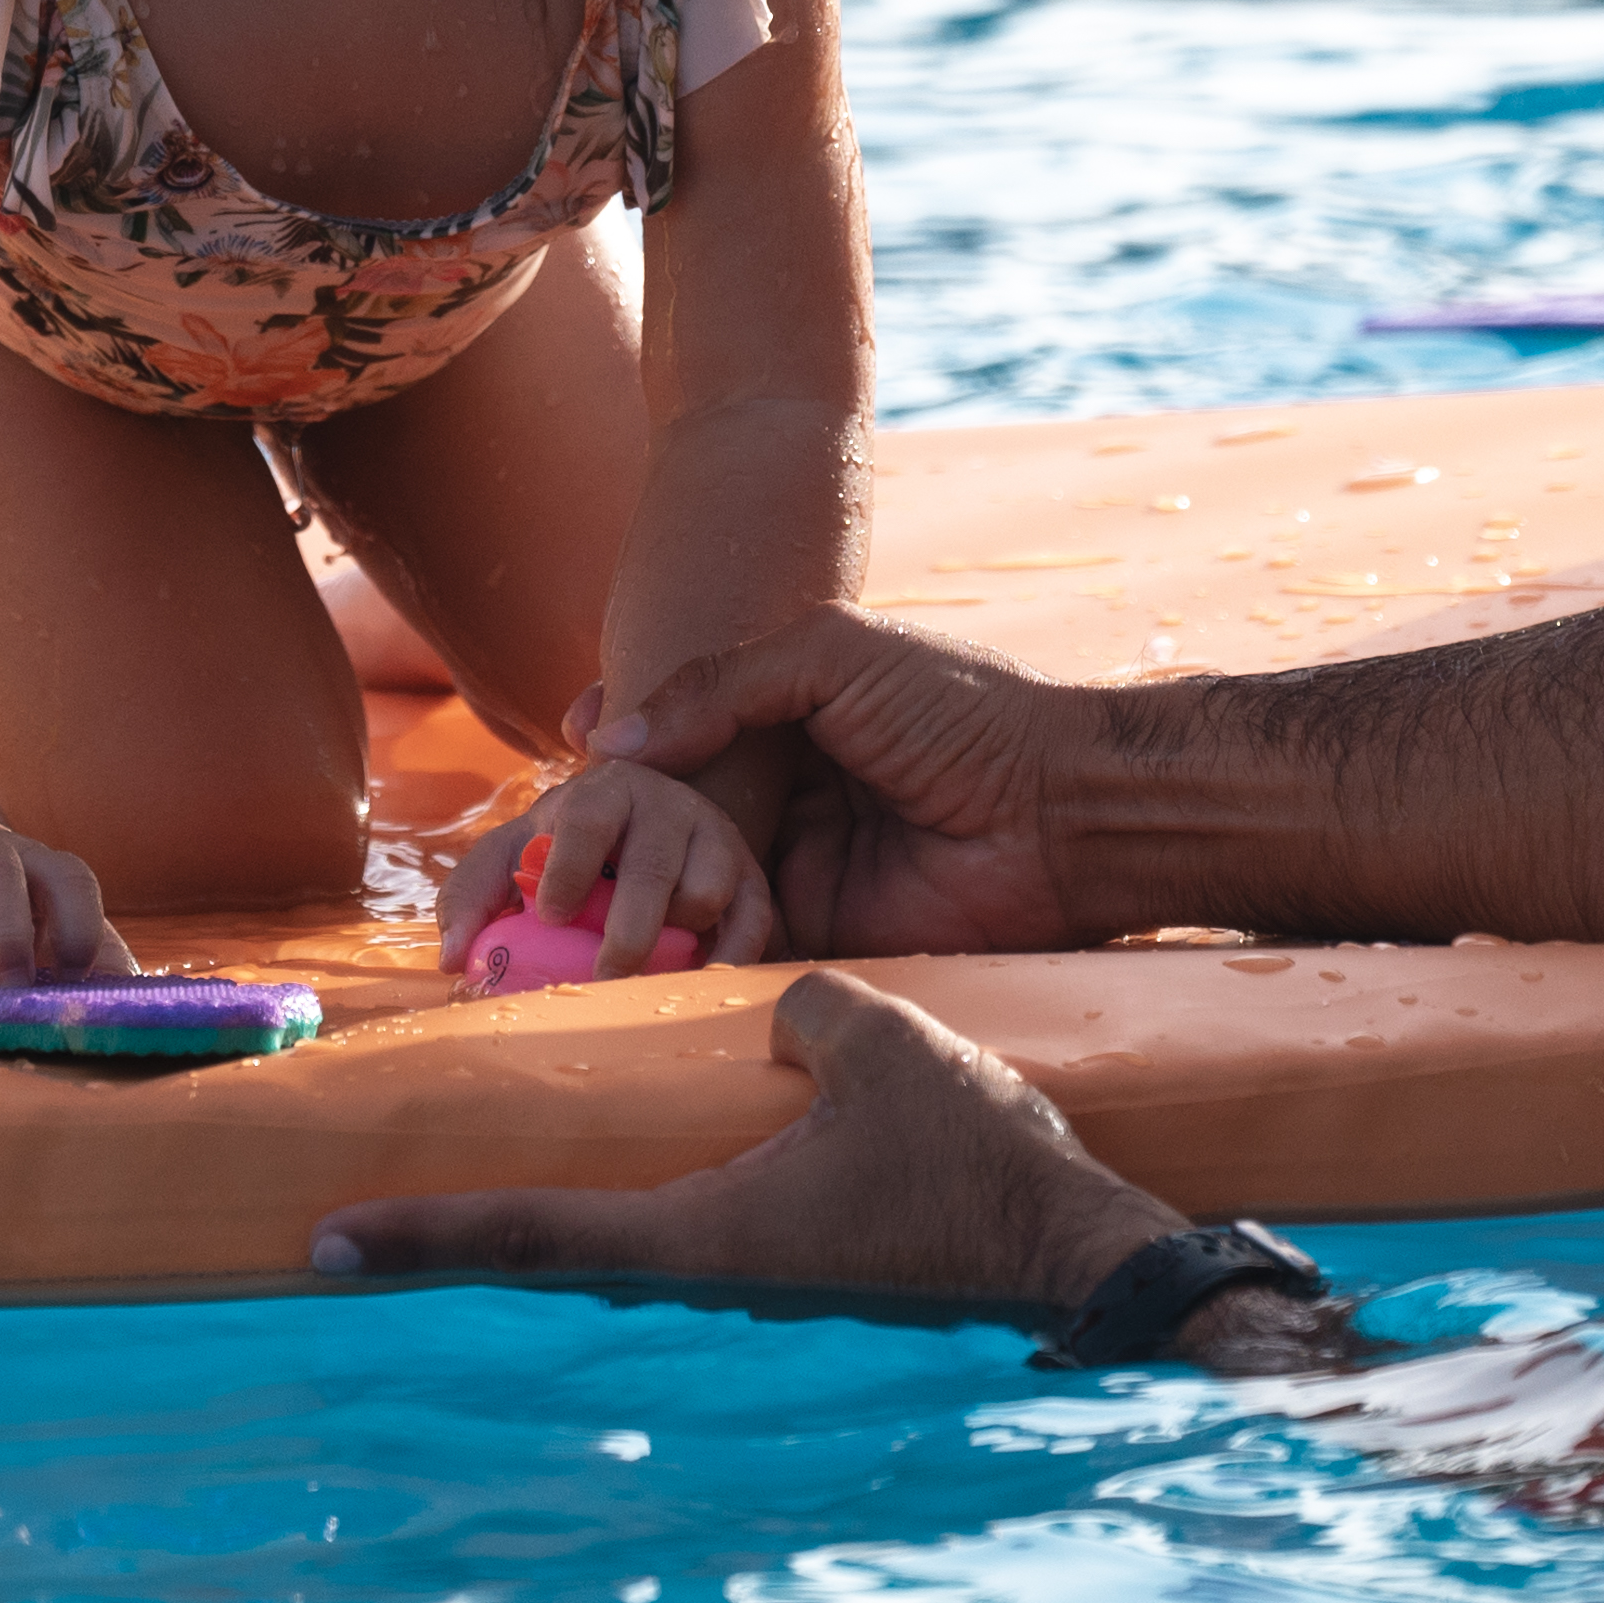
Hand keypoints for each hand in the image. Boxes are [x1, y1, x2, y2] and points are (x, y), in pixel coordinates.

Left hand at [311, 969, 1181, 1311]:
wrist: (1070, 1245)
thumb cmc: (970, 1158)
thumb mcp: (876, 1040)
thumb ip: (795, 1004)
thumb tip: (772, 1007)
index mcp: (703, 1228)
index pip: (533, 1232)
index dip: (426, 1234)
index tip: (328, 1244)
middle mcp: (706, 1264)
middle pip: (548, 1251)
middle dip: (447, 1244)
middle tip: (344, 1238)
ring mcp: (748, 1271)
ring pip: (609, 1246)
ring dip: (530, 1230)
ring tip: (442, 1207)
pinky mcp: (791, 1258)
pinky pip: (675, 1227)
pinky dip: (613, 1209)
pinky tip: (603, 1181)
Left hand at [438, 753, 779, 977]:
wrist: (648, 827)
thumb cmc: (567, 851)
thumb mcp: (514, 854)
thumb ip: (473, 895)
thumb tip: (452, 959)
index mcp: (602, 790)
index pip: (586, 819)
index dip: (569, 867)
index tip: (552, 913)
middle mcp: (666, 804)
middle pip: (651, 868)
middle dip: (628, 929)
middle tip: (603, 974)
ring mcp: (715, 838)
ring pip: (704, 896)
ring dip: (675, 940)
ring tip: (647, 963)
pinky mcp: (752, 878)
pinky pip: (753, 925)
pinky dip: (728, 958)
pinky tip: (696, 977)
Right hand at [575, 614, 1112, 958]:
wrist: (1060, 815)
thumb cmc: (963, 713)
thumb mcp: (836, 657)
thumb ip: (724, 684)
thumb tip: (614, 738)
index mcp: (789, 712)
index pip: (686, 724)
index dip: (625, 737)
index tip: (564, 739)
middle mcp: (787, 788)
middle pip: (679, 807)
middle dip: (615, 820)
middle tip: (543, 832)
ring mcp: (800, 863)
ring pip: (696, 878)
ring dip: (640, 886)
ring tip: (563, 892)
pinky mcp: (820, 933)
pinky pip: (739, 942)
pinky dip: (692, 945)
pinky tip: (627, 941)